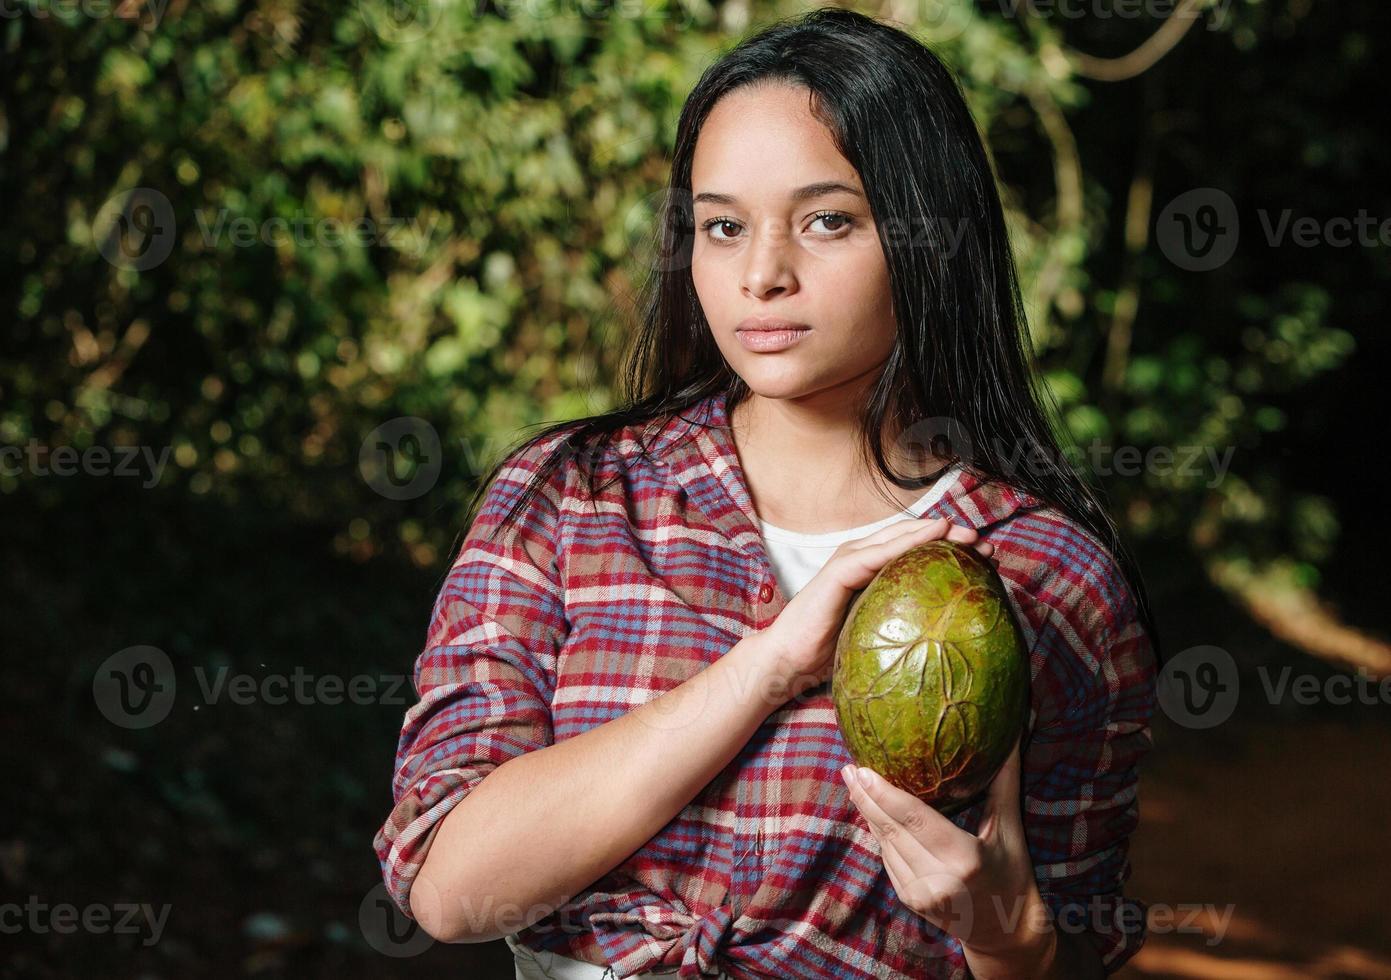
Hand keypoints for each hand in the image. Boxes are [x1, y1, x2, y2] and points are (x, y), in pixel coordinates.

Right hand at [759, 517, 993, 694]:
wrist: (788, 661)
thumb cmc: (828, 652)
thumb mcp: (875, 632)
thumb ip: (900, 621)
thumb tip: (942, 636)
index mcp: (871, 572)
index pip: (914, 552)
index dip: (948, 549)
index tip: (984, 558)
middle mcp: (861, 559)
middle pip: (912, 539)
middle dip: (951, 538)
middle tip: (985, 544)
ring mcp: (850, 561)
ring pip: (900, 538)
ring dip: (938, 534)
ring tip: (970, 535)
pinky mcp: (840, 570)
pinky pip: (880, 552)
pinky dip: (909, 541)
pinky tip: (936, 534)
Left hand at [840, 742, 1058, 975]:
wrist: (1007, 934)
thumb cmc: (1014, 875)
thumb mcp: (1011, 829)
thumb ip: (1004, 782)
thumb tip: (1009, 736)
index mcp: (964, 858)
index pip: (914, 819)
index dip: (884, 793)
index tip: (863, 768)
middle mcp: (937, 879)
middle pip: (890, 830)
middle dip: (865, 796)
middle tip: (849, 766)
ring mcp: (919, 894)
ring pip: (883, 844)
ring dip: (867, 812)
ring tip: (854, 781)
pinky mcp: (909, 901)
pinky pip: (887, 859)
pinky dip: (879, 834)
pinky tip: (870, 811)